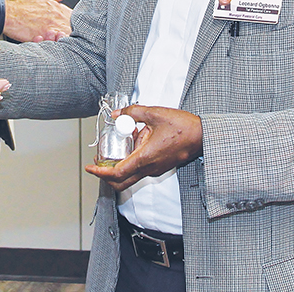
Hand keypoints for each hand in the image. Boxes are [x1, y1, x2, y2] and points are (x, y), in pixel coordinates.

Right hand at [3, 0, 71, 41]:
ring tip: (54, 39)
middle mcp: (56, 16)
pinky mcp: (45, 36)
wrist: (8, 15)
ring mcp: (51, 26)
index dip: (70, 23)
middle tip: (59, 35)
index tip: (64, 26)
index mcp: (56, 7)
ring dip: (62, 38)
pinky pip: (56, 42)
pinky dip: (55, 43)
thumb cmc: (20, 6)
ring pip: (66, 35)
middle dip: (68, 32)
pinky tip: (50, 42)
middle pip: (71, 27)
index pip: (72, 17)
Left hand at [85, 105, 202, 191]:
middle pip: (122, 181)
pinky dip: (130, 160)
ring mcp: (156, 169)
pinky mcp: (160, 167)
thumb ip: (133, 112)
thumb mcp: (154, 113)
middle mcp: (150, 168)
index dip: (101, 173)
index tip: (90, 168)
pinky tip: (133, 141)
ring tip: (115, 145)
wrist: (203, 136)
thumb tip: (118, 114)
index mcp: (146, 158)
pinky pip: (140, 169)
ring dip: (119, 165)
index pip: (118, 173)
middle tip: (96, 163)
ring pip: (131, 175)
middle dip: (105, 175)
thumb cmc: (183, 127)